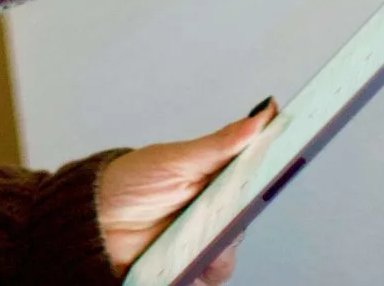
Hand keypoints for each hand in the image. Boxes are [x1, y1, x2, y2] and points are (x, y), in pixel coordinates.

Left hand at [95, 100, 275, 282]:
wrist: (92, 222)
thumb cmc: (132, 182)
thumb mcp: (177, 159)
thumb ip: (222, 143)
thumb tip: (263, 113)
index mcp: (218, 183)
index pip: (259, 181)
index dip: (276, 173)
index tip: (292, 157)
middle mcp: (214, 217)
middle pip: (243, 225)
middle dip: (234, 218)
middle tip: (221, 208)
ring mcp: (199, 247)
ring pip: (225, 259)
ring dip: (211, 249)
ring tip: (188, 238)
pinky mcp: (186, 272)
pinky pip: (205, 279)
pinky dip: (196, 273)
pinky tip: (180, 261)